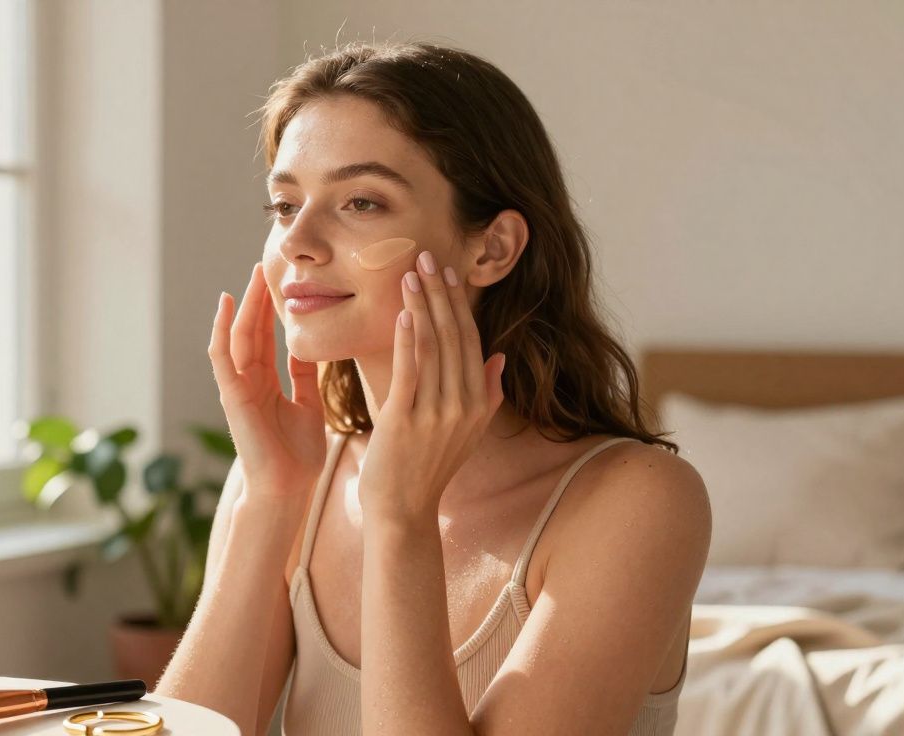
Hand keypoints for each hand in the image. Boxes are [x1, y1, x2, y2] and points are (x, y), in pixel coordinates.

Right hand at [208, 262, 327, 502]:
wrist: (287, 489)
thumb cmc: (298, 457)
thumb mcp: (309, 406)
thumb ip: (306, 377)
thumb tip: (312, 349)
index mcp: (266, 385)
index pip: (266, 338)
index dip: (272, 311)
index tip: (283, 283)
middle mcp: (248, 382)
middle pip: (251, 331)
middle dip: (258, 299)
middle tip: (266, 265)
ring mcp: (237, 387)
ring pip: (237, 336)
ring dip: (244, 305)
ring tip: (253, 275)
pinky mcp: (231, 395)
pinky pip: (222, 355)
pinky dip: (221, 328)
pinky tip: (228, 303)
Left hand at [359, 250, 506, 522]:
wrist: (403, 510)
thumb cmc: (427, 469)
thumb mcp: (467, 432)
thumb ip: (487, 395)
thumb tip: (499, 357)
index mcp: (479, 403)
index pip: (472, 341)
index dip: (460, 304)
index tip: (449, 272)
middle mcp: (464, 405)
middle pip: (455, 336)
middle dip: (442, 293)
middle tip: (428, 256)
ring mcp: (436, 414)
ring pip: (433, 347)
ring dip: (424, 306)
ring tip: (412, 273)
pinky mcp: (406, 420)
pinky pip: (411, 372)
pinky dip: (409, 340)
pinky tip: (405, 313)